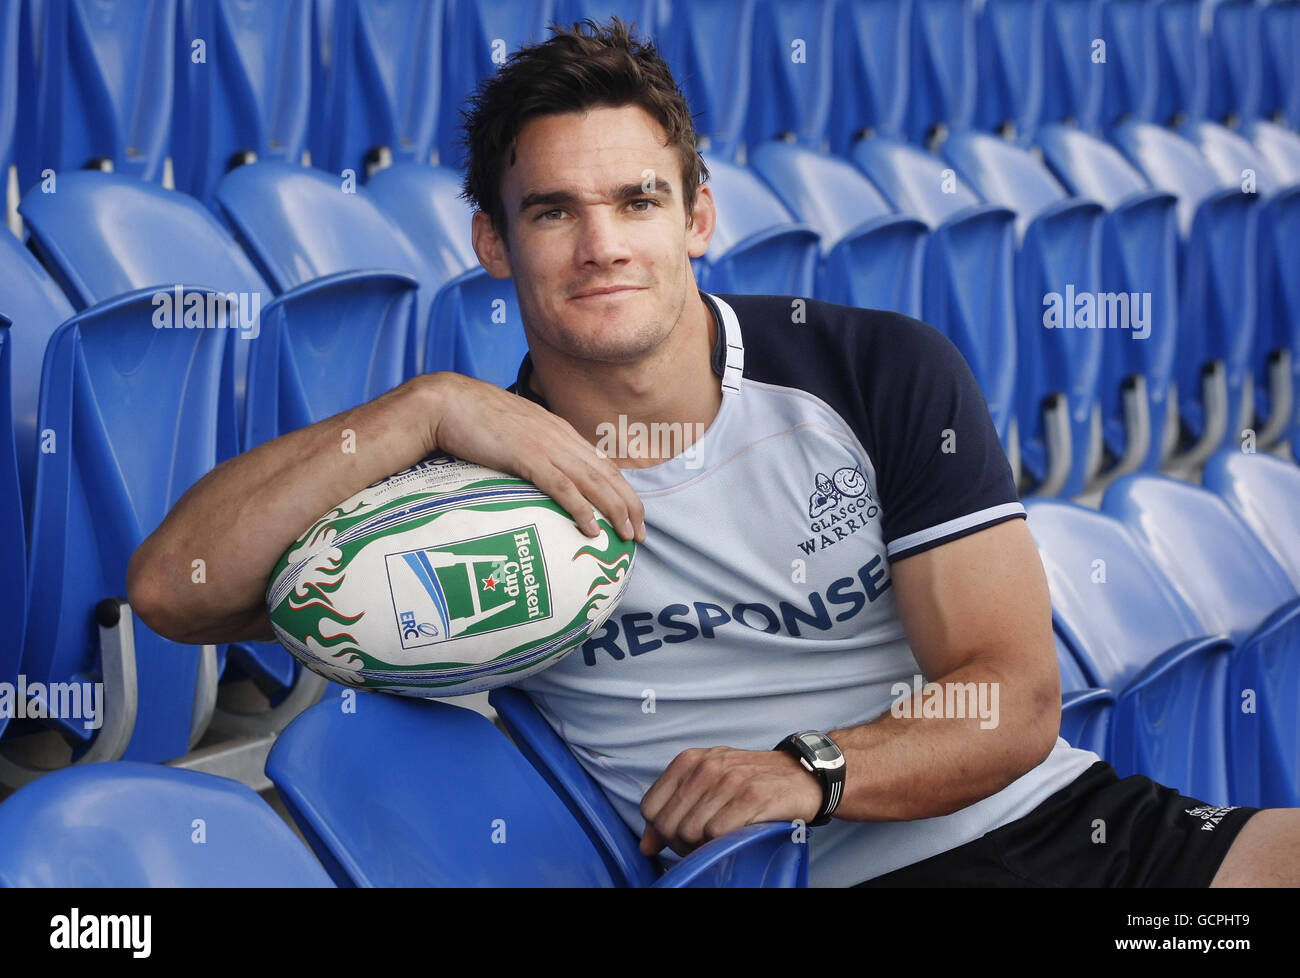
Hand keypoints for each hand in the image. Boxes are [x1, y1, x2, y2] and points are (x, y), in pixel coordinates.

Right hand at [423, 371, 644, 542]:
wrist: (447, 402)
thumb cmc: (473, 418)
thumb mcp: (514, 432)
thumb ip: (531, 447)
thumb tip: (537, 472)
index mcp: (559, 431)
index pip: (602, 464)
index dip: (622, 490)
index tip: (633, 514)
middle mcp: (561, 438)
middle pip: (607, 476)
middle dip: (630, 506)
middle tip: (640, 535)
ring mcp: (546, 447)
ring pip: (593, 483)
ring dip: (615, 511)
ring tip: (627, 536)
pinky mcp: (528, 458)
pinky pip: (562, 488)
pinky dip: (581, 509)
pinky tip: (591, 528)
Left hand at [638, 746, 823, 857]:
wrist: (801, 775)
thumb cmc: (750, 781)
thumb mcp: (707, 785)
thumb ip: (674, 809)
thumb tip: (646, 845)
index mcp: (689, 760)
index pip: (650, 808)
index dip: (661, 830)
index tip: (679, 835)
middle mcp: (706, 766)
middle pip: (669, 824)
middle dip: (681, 844)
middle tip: (702, 843)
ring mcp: (730, 780)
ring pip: (691, 831)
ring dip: (703, 845)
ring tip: (721, 839)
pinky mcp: (753, 796)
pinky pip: (718, 833)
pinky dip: (724, 843)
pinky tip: (737, 835)